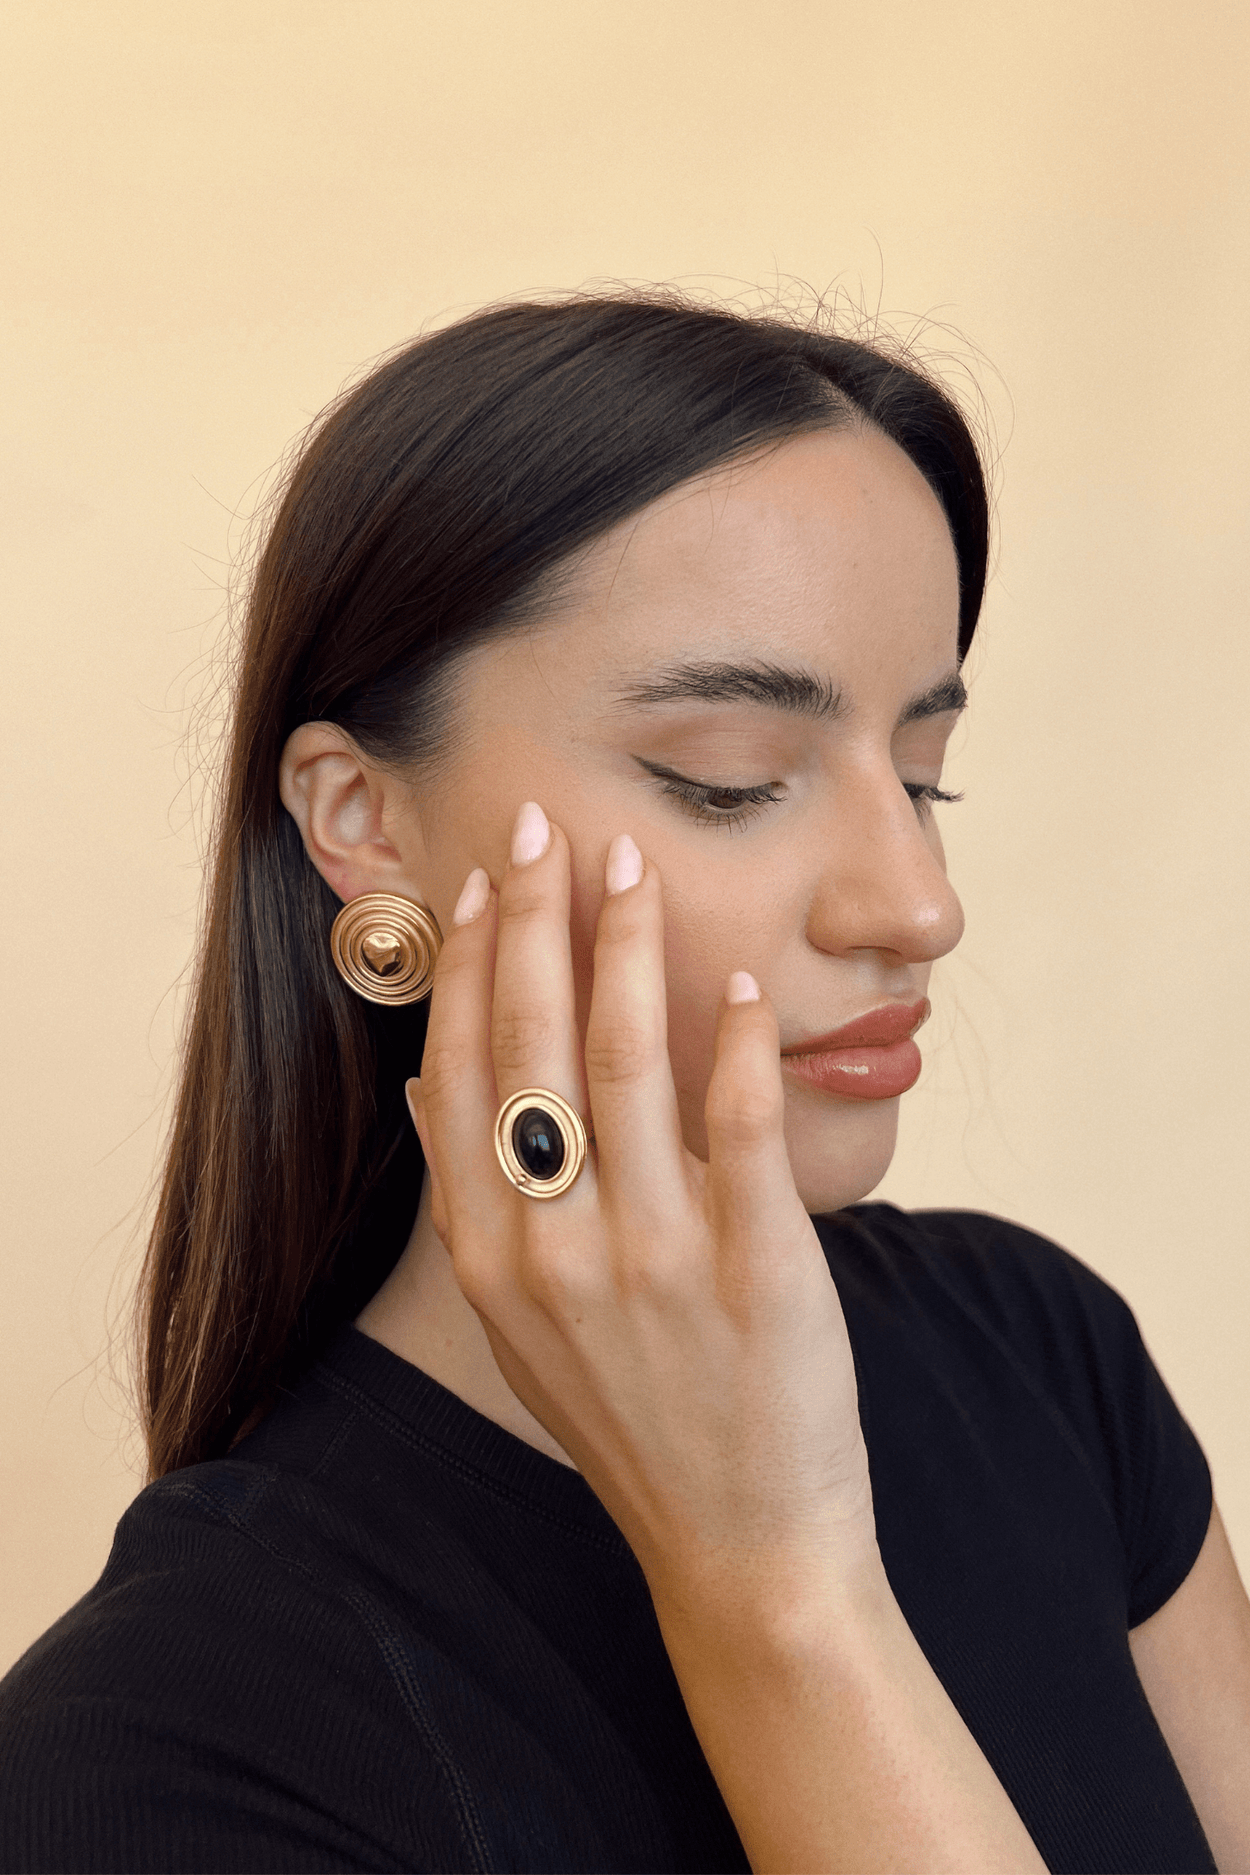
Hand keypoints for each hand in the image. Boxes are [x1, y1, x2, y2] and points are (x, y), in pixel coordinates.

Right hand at [412, 801, 878, 1611]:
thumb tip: (430, 1082)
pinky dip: (739, 1046)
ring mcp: (655, 1260)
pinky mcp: (756, 1271)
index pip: (465, 1072)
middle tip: (547, 825)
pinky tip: (739, 981)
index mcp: (492, 1253)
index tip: (487, 881)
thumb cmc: (631, 1418)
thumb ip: (472, 1203)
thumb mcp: (520, 1323)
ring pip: (627, 1064)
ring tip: (632, 868)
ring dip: (627, 950)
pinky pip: (742, 1129)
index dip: (475, 965)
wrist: (740, 1544)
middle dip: (538, 920)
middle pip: (534, 1046)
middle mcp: (555, 1249)